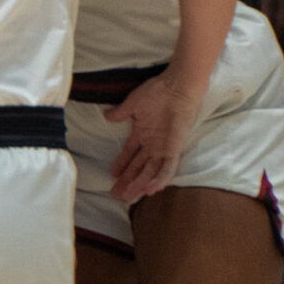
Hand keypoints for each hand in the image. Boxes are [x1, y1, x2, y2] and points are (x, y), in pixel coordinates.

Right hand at [106, 68, 209, 207]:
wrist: (177, 86)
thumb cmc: (156, 92)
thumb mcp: (133, 103)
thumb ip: (120, 112)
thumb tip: (106, 115)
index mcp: (142, 133)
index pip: (129, 154)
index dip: (121, 166)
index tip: (113, 176)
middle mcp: (153, 144)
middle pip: (138, 168)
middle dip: (128, 182)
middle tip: (117, 195)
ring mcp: (163, 147)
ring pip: (151, 172)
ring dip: (140, 185)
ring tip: (130, 197)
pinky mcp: (174, 148)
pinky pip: (167, 168)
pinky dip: (159, 179)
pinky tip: (150, 189)